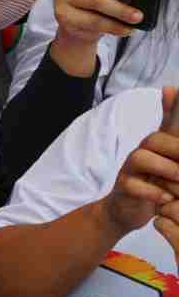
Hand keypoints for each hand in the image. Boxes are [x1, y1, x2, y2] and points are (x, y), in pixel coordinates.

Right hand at [101, 87, 178, 241]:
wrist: (125, 208)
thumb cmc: (153, 180)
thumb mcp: (167, 154)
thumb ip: (171, 123)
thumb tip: (171, 87)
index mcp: (156, 144)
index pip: (168, 124)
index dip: (175, 121)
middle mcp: (141, 152)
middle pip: (154, 139)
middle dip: (176, 150)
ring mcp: (129, 169)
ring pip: (140, 158)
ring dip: (164, 169)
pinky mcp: (122, 189)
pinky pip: (132, 185)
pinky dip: (151, 192)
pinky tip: (166, 199)